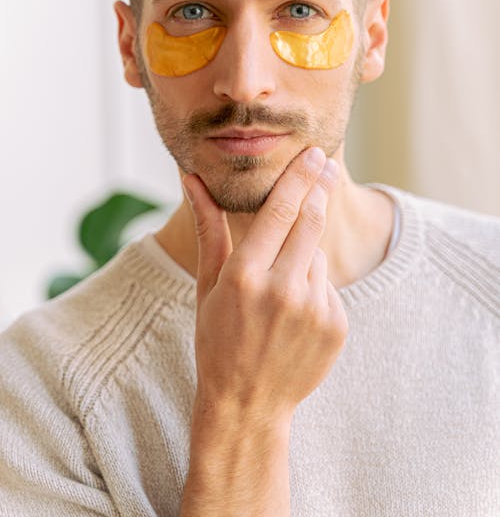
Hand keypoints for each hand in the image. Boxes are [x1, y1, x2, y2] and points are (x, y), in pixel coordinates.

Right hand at [183, 147, 347, 423]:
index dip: (299, 177)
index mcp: (244, 276)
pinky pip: (329, 286)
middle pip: (310, 220)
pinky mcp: (336, 326)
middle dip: (318, 189)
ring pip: (318, 255)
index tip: (315, 153)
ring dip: (305, 255)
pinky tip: (295, 314)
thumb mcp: (207, 284)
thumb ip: (208, 227)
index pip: (279, 210)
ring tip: (281, 287)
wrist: (247, 403)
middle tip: (326, 166)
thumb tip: (192, 178)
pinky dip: (315, 287)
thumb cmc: (217, 338)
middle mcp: (282, 290)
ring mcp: (314, 310)